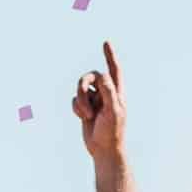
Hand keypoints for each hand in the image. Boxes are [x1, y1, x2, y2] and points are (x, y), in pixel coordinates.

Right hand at [71, 41, 126, 160]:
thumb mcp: (113, 110)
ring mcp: (94, 101)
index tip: (106, 42)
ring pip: (80, 89)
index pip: (113, 70)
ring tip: (87, 115)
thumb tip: (102, 75)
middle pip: (91, 76)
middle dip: (84, 85)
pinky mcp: (84, 109)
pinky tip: (84, 118)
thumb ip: (109, 91)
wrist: (104, 149)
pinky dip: (76, 108)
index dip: (110, 56)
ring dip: (81, 101)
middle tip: (85, 95)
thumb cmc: (112, 131)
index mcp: (116, 92)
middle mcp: (106, 93)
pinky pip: (74, 100)